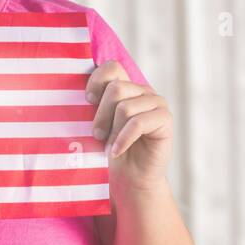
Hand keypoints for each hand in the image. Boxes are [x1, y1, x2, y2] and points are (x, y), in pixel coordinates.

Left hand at [85, 60, 173, 192]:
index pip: (113, 67)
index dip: (97, 81)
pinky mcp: (165, 119)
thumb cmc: (112, 148)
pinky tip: (116, 151)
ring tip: (108, 146)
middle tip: (96, 134)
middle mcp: (143, 91)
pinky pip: (138, 123)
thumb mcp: (100, 123)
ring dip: (112, 131)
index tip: (88, 100)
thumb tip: (79, 94)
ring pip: (125, 107)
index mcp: (127, 86)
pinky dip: (123, 139)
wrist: (131, 177)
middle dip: (101, 114)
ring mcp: (157, 103)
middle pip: (116, 89)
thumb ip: (96, 104)